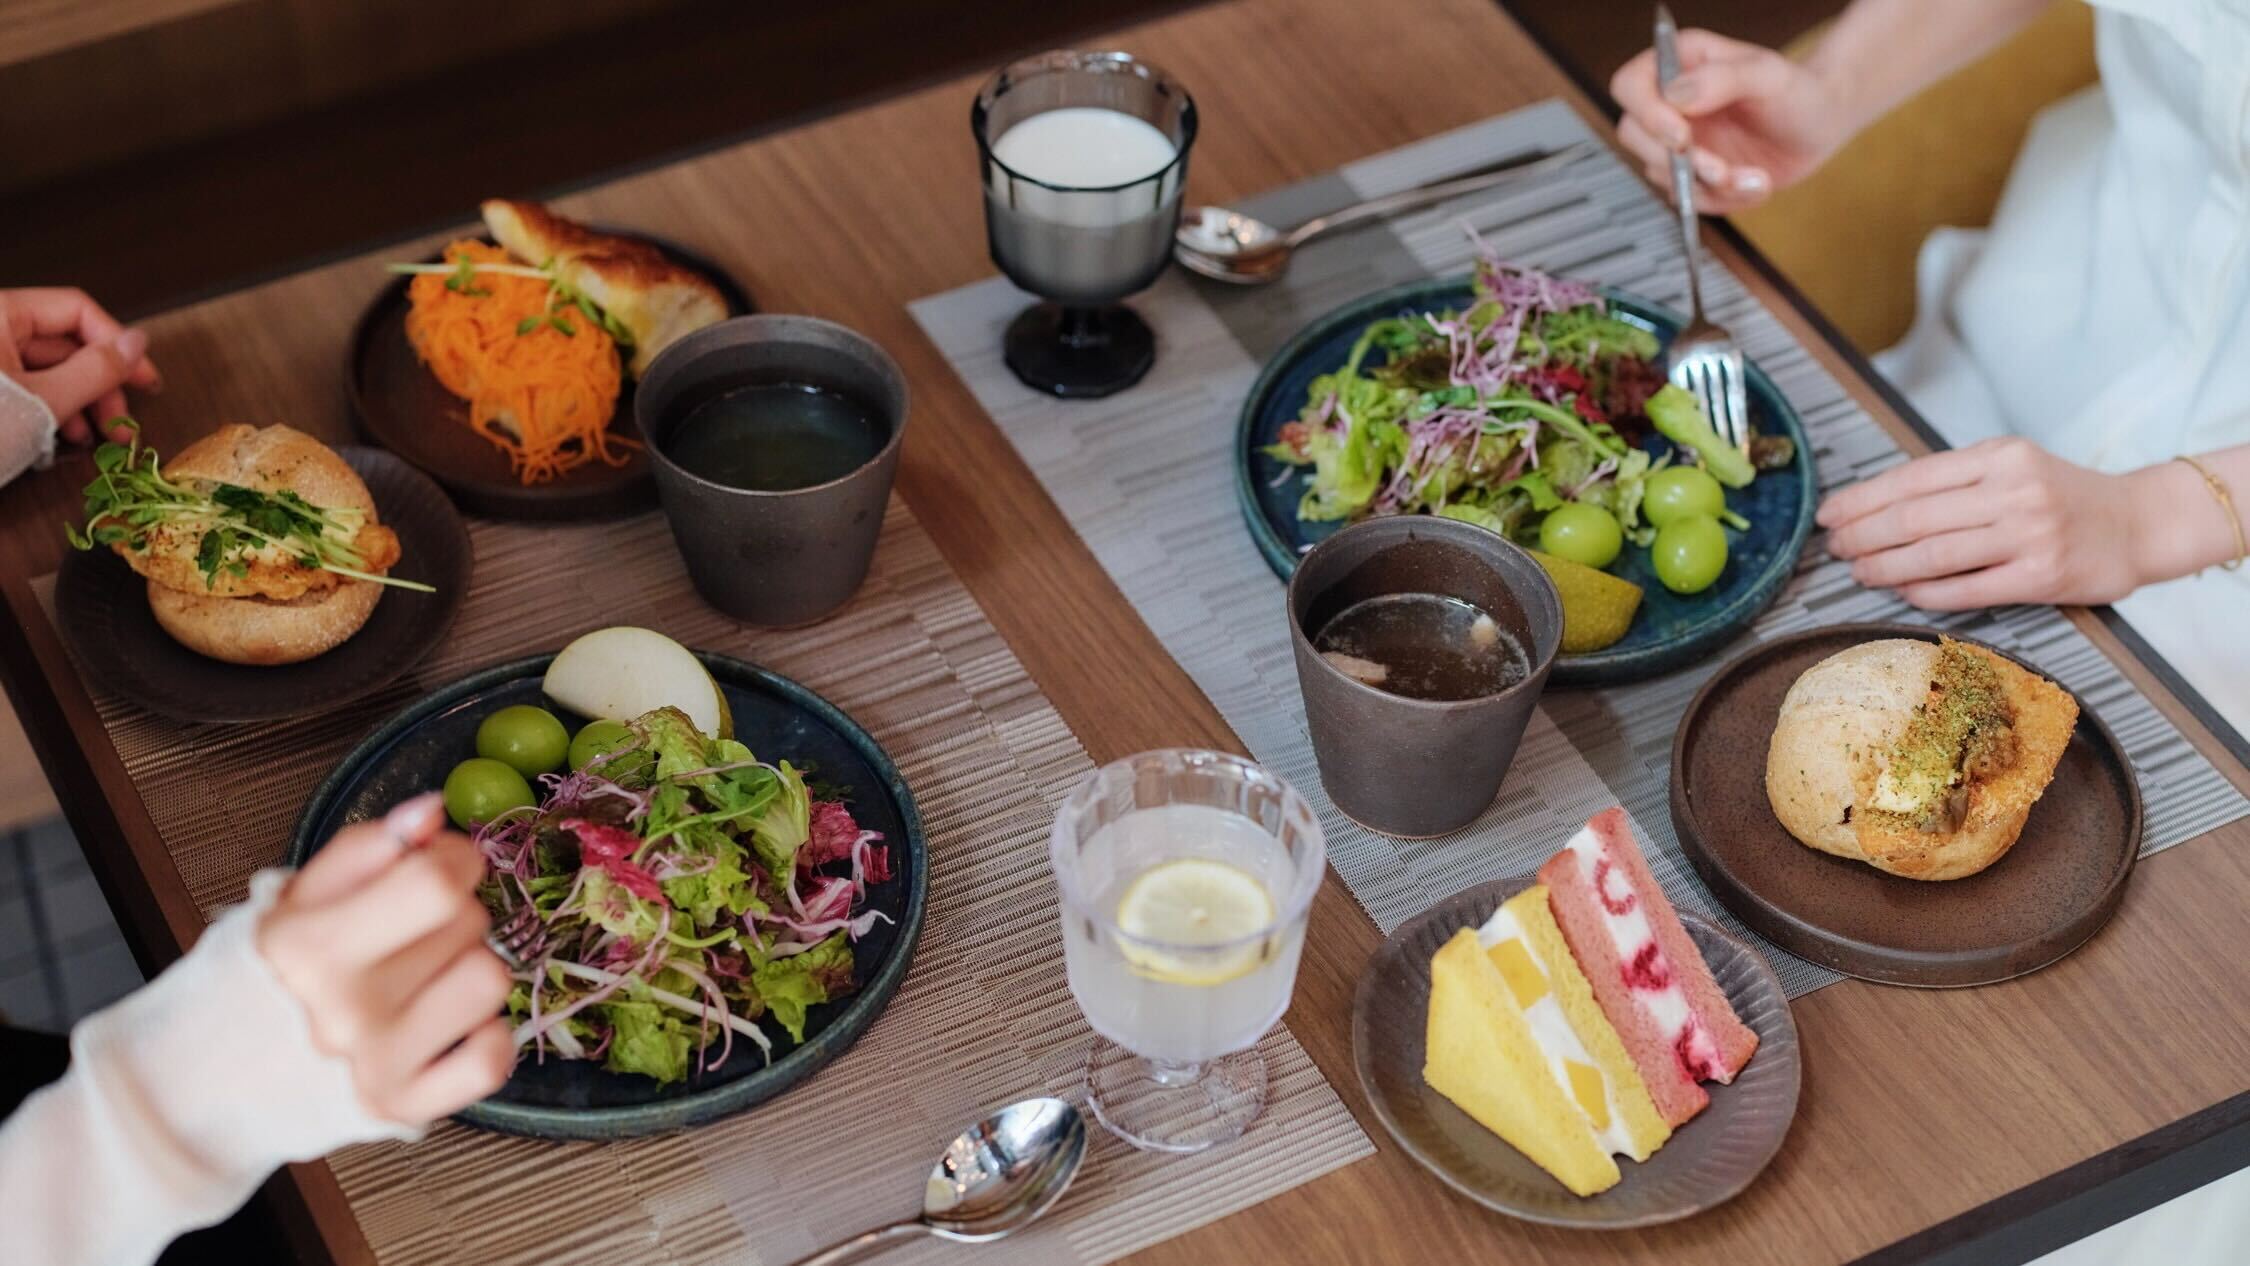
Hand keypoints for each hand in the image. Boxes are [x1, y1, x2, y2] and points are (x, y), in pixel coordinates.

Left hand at [0, 287, 161, 445]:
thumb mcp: (44, 401)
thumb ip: (95, 370)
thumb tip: (137, 342)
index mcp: (0, 313)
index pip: (76, 310)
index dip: (117, 344)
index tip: (144, 379)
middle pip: (65, 343)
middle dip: (101, 385)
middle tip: (125, 420)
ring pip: (50, 367)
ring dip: (83, 402)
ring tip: (101, 436)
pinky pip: (29, 383)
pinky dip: (53, 407)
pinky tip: (68, 434)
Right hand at [257, 793, 512, 1125]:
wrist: (196, 1093)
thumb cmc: (244, 985)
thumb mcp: (283, 906)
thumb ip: (360, 851)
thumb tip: (430, 812)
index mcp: (310, 949)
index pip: (435, 882)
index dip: (454, 857)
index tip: (442, 861)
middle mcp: (348, 1012)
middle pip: (467, 923)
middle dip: (453, 910)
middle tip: (414, 928)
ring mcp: (378, 1066)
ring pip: (490, 982)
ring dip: (470, 967)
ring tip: (427, 976)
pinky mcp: (401, 1109)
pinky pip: (492, 1060)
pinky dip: (485, 1035)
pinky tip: (449, 1024)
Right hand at [1610, 29, 1856, 213]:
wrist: (1820, 127)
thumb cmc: (1797, 90)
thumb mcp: (1767, 74)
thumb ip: (1723, 78)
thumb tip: (1677, 95)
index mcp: (1681, 64)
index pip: (1630, 85)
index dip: (1646, 113)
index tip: (1681, 135)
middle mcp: (1671, 103)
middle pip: (1634, 135)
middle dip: (1678, 160)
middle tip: (1719, 167)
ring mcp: (1678, 142)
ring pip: (1661, 173)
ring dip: (1709, 185)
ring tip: (1753, 177)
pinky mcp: (1692, 174)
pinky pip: (1690, 198)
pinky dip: (1724, 200)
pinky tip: (1754, 184)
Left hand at [1820, 437, 2166, 608]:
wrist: (2139, 523)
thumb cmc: (2063, 496)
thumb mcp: (2013, 466)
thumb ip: (1956, 480)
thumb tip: (1878, 504)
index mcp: (2000, 456)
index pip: (1912, 478)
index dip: (1862, 499)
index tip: (1829, 514)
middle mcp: (2014, 491)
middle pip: (1913, 517)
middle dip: (1862, 534)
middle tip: (1834, 547)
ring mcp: (2029, 534)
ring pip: (1933, 554)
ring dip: (1884, 566)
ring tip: (1858, 571)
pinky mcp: (2041, 576)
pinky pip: (1965, 589)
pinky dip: (1924, 592)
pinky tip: (1901, 591)